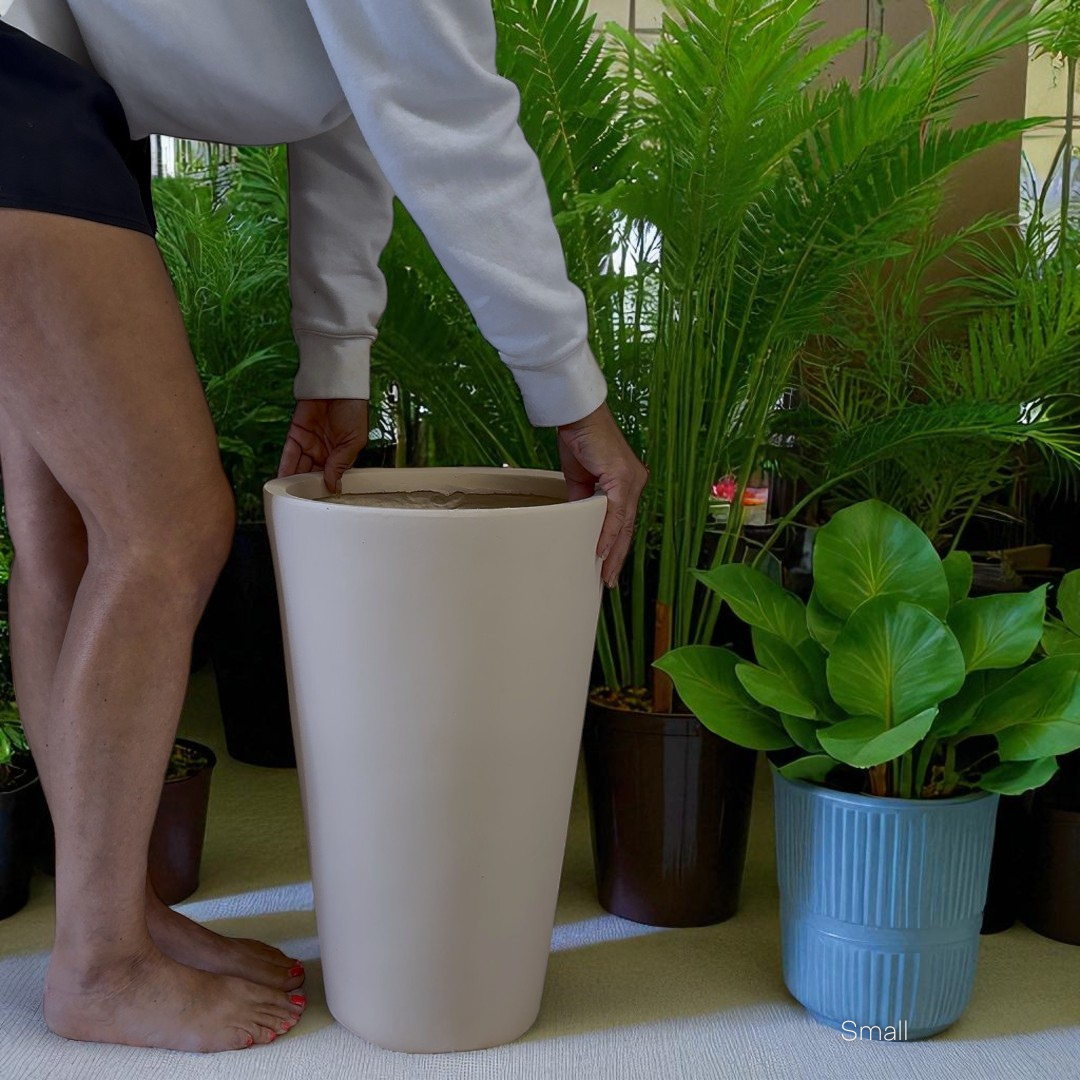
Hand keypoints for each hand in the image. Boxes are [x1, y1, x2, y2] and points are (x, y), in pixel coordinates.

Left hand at [277, 399, 368, 493]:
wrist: (337, 384)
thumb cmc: (353, 408)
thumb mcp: (355, 440)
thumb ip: (341, 463)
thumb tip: (333, 485)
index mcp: (340, 454)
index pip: (331, 476)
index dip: (325, 487)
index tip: (320, 500)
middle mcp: (324, 451)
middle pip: (312, 474)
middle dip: (307, 487)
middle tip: (301, 500)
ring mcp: (309, 443)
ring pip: (299, 467)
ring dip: (293, 480)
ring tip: (289, 495)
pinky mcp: (295, 434)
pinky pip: (289, 455)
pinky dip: (285, 467)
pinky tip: (282, 480)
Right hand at [557, 403, 648, 588]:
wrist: (577, 416)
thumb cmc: (580, 440)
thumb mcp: (580, 478)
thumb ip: (582, 500)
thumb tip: (578, 520)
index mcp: (627, 483)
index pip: (624, 522)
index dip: (616, 546)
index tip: (607, 567)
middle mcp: (635, 483)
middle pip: (627, 528)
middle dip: (617, 556)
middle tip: (608, 580)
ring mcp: (631, 480)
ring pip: (624, 524)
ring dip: (613, 551)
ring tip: (605, 573)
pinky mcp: (622, 477)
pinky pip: (615, 513)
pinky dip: (607, 533)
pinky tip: (599, 550)